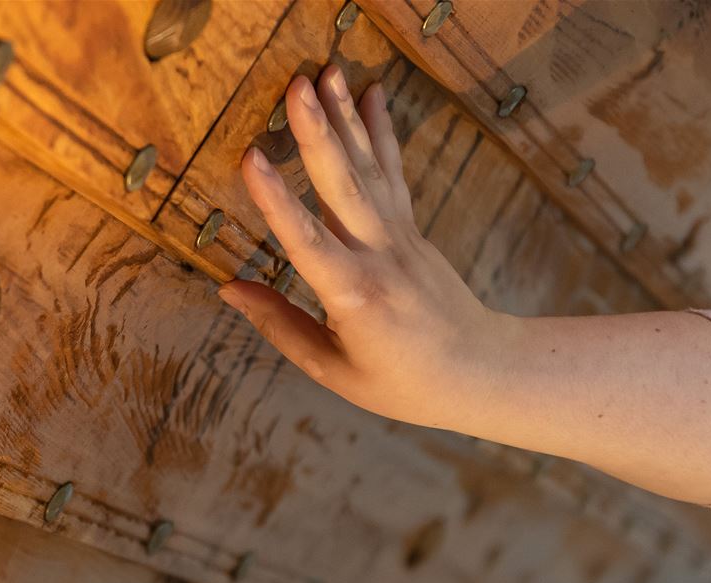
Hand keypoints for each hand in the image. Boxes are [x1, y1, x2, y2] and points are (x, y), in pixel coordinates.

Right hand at [219, 65, 516, 428]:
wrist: (482, 371)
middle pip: (343, 185)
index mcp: (354, 296)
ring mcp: (400, 236)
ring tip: (325, 72)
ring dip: (345, 116)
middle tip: (298, 85)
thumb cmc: (403, 382)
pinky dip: (380, 130)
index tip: (250, 158)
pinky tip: (372, 93)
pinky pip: (391, 171)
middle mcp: (379, 256)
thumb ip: (280, 325)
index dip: (276, 200)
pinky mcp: (412, 227)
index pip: (306, 241)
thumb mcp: (333, 369)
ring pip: (368, 167)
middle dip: (318, 131)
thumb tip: (228, 289)